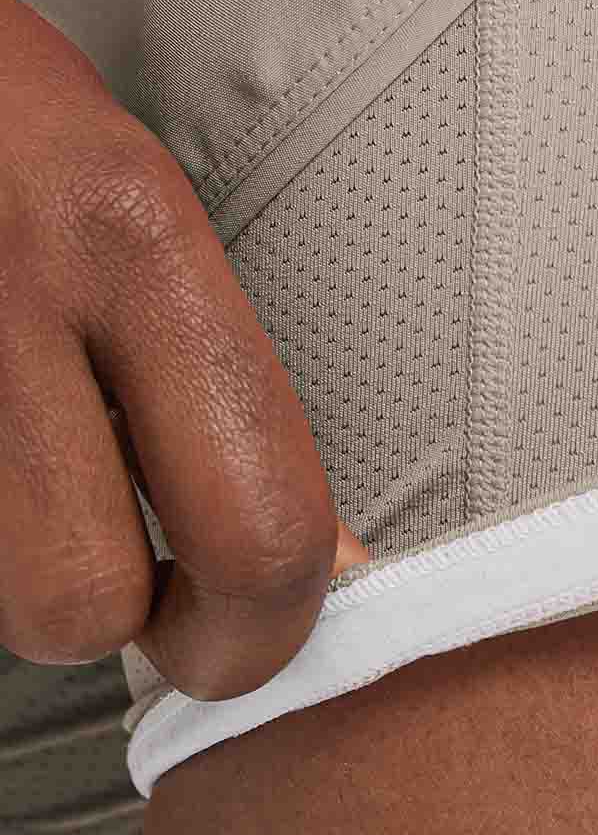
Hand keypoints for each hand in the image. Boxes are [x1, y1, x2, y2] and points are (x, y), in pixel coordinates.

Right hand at [0, 0, 369, 699]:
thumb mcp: (139, 205)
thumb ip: (230, 388)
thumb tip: (328, 562)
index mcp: (129, 235)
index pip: (255, 526)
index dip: (264, 629)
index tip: (258, 629)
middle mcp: (12, 287)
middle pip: (81, 604)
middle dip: (117, 620)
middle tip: (136, 576)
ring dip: (22, 567)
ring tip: (30, 463)